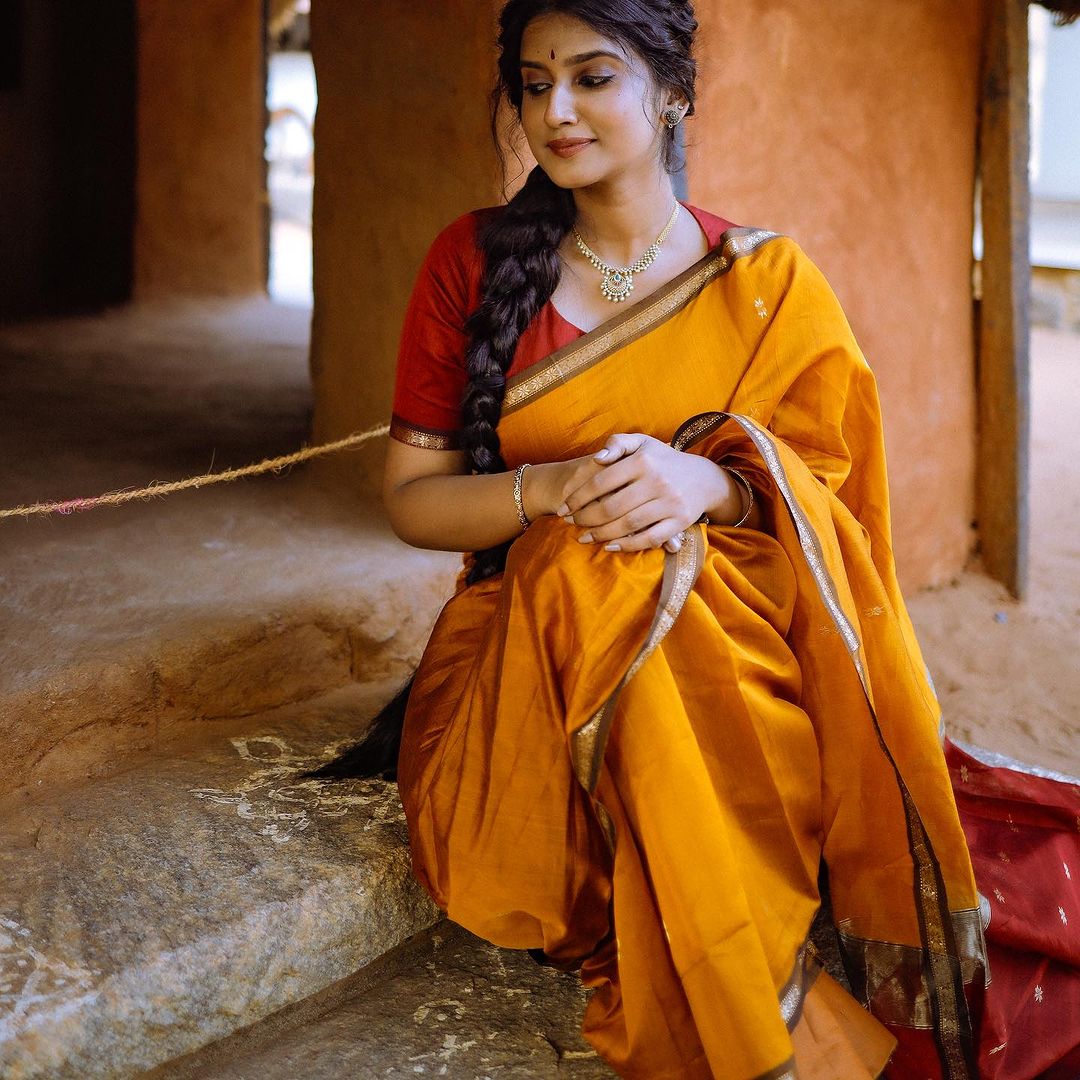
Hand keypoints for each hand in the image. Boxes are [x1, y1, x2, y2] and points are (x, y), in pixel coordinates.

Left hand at [556, 433, 729, 552]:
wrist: (704, 478)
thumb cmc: (663, 460)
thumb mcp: (643, 442)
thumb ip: (618, 443)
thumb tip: (597, 458)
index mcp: (643, 461)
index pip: (600, 482)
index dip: (577, 498)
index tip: (563, 508)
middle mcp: (657, 481)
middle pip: (611, 507)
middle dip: (585, 519)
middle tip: (571, 524)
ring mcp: (669, 503)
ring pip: (627, 525)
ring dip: (600, 535)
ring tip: (584, 537)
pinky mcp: (679, 521)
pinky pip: (649, 538)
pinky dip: (627, 545)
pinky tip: (609, 546)